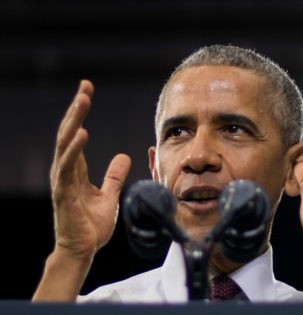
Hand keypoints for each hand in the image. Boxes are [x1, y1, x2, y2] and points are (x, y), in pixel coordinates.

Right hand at [50, 80, 130, 259]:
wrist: (83, 249)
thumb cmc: (92, 224)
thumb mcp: (110, 195)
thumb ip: (114, 175)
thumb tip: (123, 156)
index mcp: (76, 170)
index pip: (76, 134)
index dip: (81, 113)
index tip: (87, 91)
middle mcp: (66, 171)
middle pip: (69, 133)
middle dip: (77, 109)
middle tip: (85, 86)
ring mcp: (63, 181)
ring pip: (65, 144)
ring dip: (74, 121)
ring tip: (83, 100)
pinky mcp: (64, 193)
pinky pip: (68, 168)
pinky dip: (74, 149)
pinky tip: (82, 133)